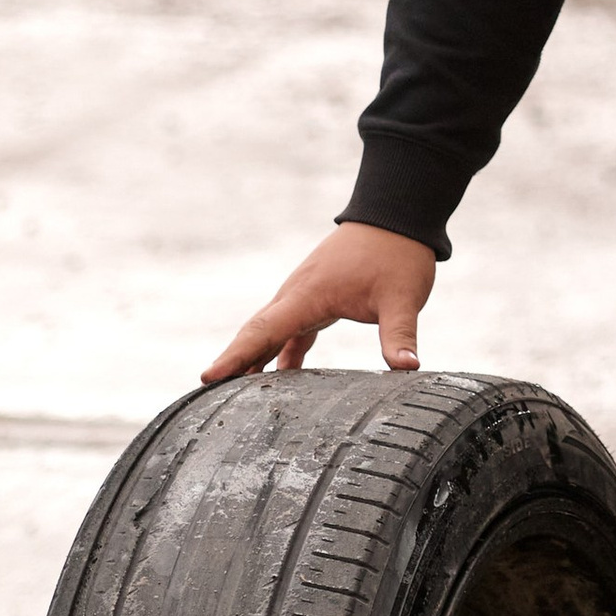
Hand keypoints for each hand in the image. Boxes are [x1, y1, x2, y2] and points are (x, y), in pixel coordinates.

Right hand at [204, 225, 436, 382]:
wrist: (396, 218)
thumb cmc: (396, 254)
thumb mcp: (402, 297)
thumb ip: (400, 334)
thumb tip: (407, 367)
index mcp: (308, 295)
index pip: (263, 331)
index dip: (235, 356)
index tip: (207, 377)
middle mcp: (297, 294)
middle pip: (256, 333)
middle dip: (233, 362)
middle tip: (208, 396)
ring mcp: (304, 295)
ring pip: (270, 331)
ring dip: (253, 359)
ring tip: (235, 397)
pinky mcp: (316, 298)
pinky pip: (289, 330)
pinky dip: (280, 352)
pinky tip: (280, 378)